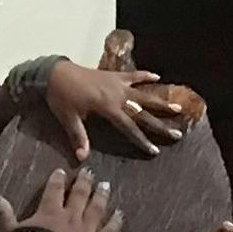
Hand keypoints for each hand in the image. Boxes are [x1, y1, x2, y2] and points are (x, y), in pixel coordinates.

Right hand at [22, 164, 120, 231]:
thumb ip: (5, 216)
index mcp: (49, 212)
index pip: (53, 190)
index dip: (57, 180)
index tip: (61, 171)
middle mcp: (70, 216)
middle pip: (79, 195)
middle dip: (83, 182)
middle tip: (89, 172)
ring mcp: (86, 230)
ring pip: (96, 208)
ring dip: (101, 196)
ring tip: (106, 185)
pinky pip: (109, 231)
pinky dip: (116, 221)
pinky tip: (120, 213)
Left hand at [36, 58, 194, 162]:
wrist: (55, 72)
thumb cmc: (61, 97)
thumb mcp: (68, 118)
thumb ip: (78, 137)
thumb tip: (82, 158)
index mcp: (108, 107)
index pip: (129, 127)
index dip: (142, 140)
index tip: (154, 150)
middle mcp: (117, 95)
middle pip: (143, 112)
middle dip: (160, 124)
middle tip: (177, 133)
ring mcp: (117, 83)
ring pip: (144, 93)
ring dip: (160, 100)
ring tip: (177, 107)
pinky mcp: (113, 75)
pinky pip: (133, 75)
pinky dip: (145, 75)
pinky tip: (158, 76)